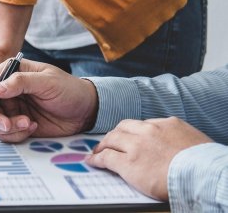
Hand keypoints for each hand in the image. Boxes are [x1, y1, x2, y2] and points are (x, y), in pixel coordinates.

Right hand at [0, 59, 98, 141]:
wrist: (86, 111)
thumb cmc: (69, 89)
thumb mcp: (47, 81)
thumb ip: (21, 82)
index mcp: (12, 74)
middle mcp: (8, 92)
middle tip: (9, 125)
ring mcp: (13, 109)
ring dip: (9, 128)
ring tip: (29, 124)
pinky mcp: (19, 125)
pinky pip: (7, 134)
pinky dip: (18, 134)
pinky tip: (34, 127)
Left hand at [86, 117, 212, 199]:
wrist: (202, 173)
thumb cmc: (204, 162)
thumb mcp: (194, 140)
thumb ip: (179, 138)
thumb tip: (176, 144)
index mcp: (167, 124)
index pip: (143, 124)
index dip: (133, 131)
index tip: (130, 136)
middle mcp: (149, 131)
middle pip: (123, 128)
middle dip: (115, 135)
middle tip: (109, 141)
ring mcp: (136, 146)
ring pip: (112, 140)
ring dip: (103, 145)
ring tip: (98, 151)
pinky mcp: (128, 163)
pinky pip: (106, 158)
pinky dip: (97, 159)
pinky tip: (93, 161)